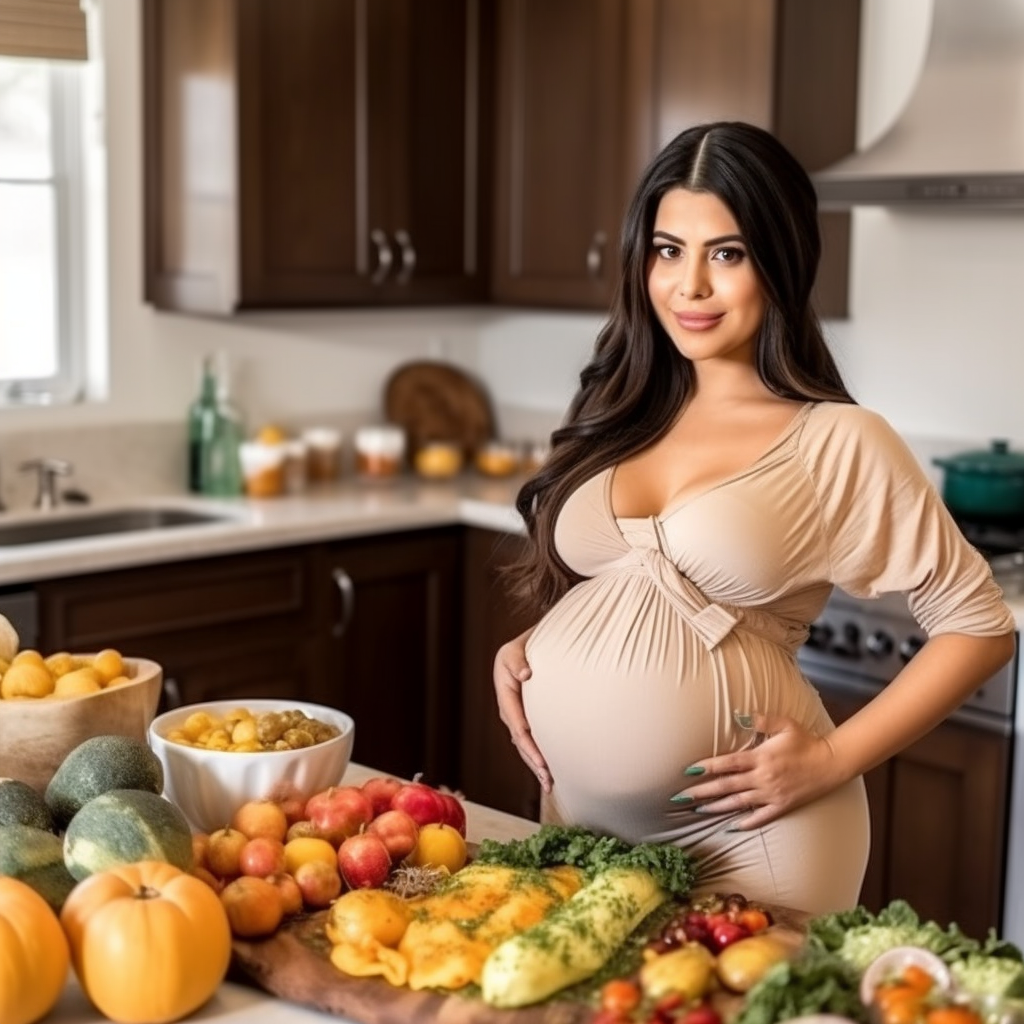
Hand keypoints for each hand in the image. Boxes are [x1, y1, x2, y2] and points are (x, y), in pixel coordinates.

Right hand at [493, 630, 551, 791]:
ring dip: (536, 765)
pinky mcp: (526, 718)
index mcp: (506, 696)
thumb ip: (518, 661)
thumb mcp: (515, 650)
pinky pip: (532, 740)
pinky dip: (540, 756)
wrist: (524, 648)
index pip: (518, 727)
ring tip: (550, 784)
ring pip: (526, 746)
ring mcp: (517, 716)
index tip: (543, 762)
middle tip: (549, 781)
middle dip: (534, 763)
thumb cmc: (522, 648)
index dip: (530, 746)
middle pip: (521, 743)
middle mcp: (509, 711)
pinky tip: (550, 770)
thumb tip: (526, 674)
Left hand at [674, 714, 842, 828]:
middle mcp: (762, 778)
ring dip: (716, 807)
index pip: (727, 763)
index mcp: (760, 757)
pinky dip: (744, 823)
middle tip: (680, 796)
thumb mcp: (785, 724)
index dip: (707, 767)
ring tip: (697, 810)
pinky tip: (730, 827)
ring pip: (738, 803)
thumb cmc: (806, 741)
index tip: (688, 771)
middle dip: (702, 791)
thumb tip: (740, 716)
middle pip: (726, 786)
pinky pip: (759, 818)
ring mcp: (771, 794)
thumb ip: (762, 720)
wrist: (830, 763)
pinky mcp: (781, 806)